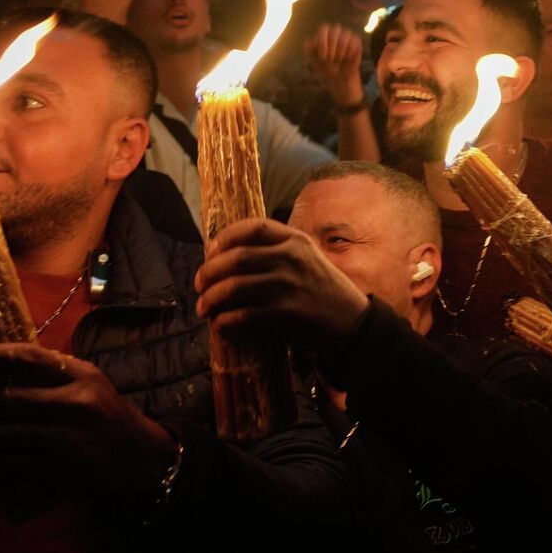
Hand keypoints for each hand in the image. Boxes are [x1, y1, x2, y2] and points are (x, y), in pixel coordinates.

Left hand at [0, 343, 177, 498]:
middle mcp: (74, 404)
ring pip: (3, 436)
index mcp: (80, 375)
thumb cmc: (105, 416)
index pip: (28, 356)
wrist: (141, 460)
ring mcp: (67, 439)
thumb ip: (51, 374)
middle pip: (6, 398)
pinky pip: (12, 465)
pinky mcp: (61, 471)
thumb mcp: (88, 384)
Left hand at [193, 217, 370, 351]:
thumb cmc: (324, 290)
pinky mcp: (286, 312)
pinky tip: (220, 325)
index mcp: (295, 240)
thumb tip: (229, 258)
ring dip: (211, 299)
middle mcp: (291, 258)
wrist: (352, 322)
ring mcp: (288, 285)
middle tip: (199, 285)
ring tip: (203, 308)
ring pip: (234, 287)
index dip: (225, 237)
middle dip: (209, 272)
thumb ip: (277, 252)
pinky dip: (226, 321)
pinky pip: (244, 315)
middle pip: (236, 258)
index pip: (252, 227)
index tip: (210, 250)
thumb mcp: (307, 258)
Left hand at [303, 23, 365, 106]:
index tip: (322, 57)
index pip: (324, 29)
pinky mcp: (356, 41)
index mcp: (324, 33)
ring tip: (338, 59)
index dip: (323, 42)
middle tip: (330, 59)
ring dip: (340, 52)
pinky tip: (347, 59)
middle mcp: (336, 31)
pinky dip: (349, 54)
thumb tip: (311, 42)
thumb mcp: (313, 59)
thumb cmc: (325, 66)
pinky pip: (354, 43)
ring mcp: (347, 35)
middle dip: (332, 47)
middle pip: (335, 31)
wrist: (339, 76)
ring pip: (345, 36)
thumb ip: (309, 49)